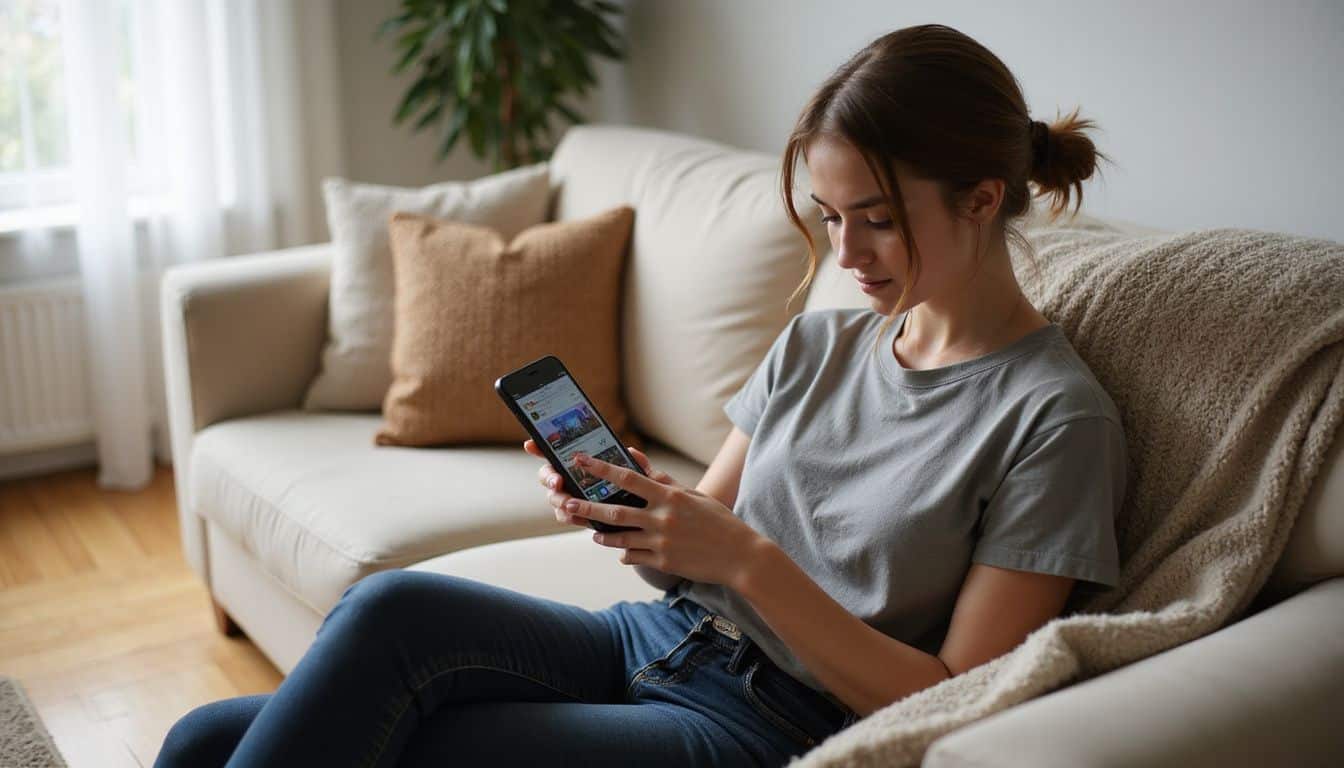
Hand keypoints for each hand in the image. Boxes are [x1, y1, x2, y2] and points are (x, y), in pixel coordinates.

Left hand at [528, 443, 765, 589]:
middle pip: (615, 511)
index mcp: (669, 497)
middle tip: (567, 502)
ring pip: (620, 538)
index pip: (628, 479)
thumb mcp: (694, 497)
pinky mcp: (663, 562)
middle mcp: (662, 518)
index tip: (581, 461)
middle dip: (587, 507)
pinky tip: (621, 552)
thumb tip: (641, 464)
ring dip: (602, 534)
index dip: (601, 469)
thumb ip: (665, 483)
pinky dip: (625, 553)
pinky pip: (634, 557)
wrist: (740, 556)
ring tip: (592, 531)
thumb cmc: (718, 522)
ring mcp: (661, 542)